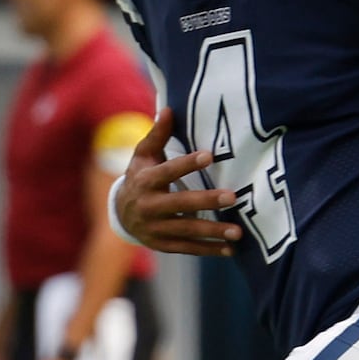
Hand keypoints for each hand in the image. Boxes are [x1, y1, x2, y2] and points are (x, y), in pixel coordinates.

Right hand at [115, 109, 241, 255]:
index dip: (187, 164)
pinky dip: (208, 250)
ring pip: (186, 230)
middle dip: (206, 201)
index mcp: (145, 181)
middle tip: (233, 197)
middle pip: (180, 203)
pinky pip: (187, 248)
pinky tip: (230, 249)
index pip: (167, 171)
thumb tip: (168, 109)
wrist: (120, 213)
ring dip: (212, 231)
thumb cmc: (141, 177)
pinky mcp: (162, 244)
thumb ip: (157, 135)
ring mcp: (155, 228)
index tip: (210, 155)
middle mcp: (148, 206)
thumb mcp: (144, 156)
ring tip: (238, 232)